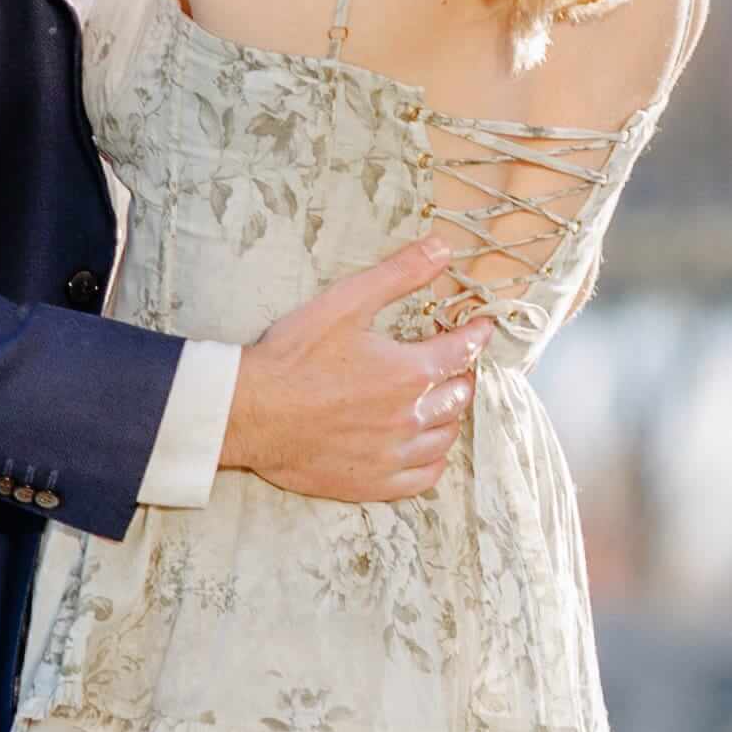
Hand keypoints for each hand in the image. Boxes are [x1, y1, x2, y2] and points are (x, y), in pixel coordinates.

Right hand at [217, 236, 479, 505]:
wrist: (251, 412)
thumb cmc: (294, 356)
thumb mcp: (346, 302)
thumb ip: (399, 274)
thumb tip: (442, 248)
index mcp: (410, 372)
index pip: (463, 352)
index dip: (475, 336)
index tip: (480, 328)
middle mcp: (410, 417)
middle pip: (458, 397)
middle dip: (462, 376)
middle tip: (454, 364)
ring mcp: (393, 454)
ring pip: (445, 438)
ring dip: (450, 417)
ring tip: (441, 403)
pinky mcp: (373, 483)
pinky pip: (424, 478)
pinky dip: (433, 461)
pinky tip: (424, 447)